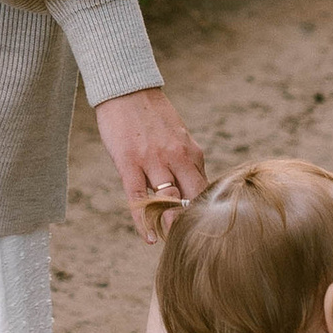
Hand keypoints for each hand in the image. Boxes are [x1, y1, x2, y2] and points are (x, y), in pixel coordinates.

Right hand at [94, 87, 205, 240]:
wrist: (126, 88)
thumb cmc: (151, 115)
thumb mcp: (178, 136)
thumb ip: (185, 162)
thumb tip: (193, 190)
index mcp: (192, 153)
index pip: (205, 191)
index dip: (206, 214)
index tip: (205, 232)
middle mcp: (177, 158)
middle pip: (192, 199)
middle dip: (193, 223)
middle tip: (192, 243)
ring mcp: (153, 161)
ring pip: (168, 201)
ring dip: (171, 224)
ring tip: (171, 242)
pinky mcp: (129, 162)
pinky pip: (138, 199)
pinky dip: (145, 221)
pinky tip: (150, 238)